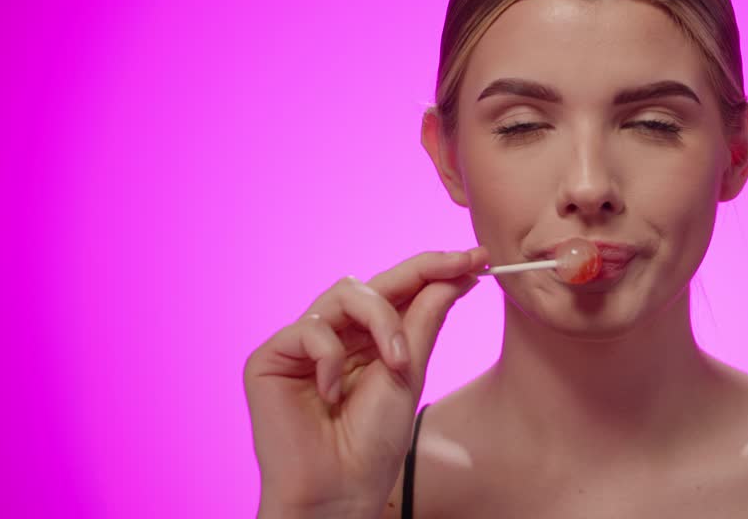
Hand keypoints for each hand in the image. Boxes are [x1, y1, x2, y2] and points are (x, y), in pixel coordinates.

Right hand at [244, 246, 488, 516]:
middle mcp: (334, 335)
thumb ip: (424, 322)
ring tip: (398, 363)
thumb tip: (454, 275)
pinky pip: (310, 329)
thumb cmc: (374, 443)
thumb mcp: (410, 372)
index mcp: (367, 340)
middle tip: (460, 269)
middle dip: (421, 272)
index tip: (478, 258)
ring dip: (382, 322)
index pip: (399, 291)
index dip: (435, 269)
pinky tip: (332, 393)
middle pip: (373, 283)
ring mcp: (301, 345)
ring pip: (345, 293)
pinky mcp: (269, 359)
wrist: (340, 490)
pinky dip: (331, 357)